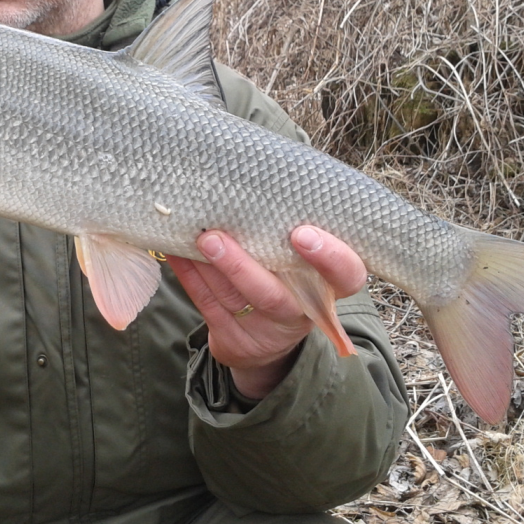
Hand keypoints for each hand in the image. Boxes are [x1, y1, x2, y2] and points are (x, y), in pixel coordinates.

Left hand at [166, 226, 367, 399]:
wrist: (266, 337)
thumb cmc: (286, 277)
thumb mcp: (301, 261)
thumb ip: (288, 232)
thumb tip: (256, 183)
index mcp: (328, 288)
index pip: (346, 275)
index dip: (329, 257)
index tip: (302, 234)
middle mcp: (299, 314)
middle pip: (272, 295)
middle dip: (240, 267)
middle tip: (213, 237)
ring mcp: (265, 332)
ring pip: (233, 299)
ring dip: (207, 268)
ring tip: (191, 238)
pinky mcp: (234, 340)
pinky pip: (208, 306)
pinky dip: (191, 277)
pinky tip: (177, 253)